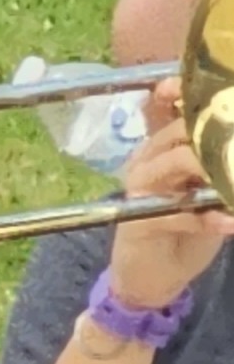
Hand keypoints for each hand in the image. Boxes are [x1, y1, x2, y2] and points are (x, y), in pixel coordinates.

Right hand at [106, 77, 233, 310]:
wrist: (152, 278)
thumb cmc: (185, 229)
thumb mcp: (204, 192)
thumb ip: (215, 164)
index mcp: (158, 151)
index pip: (163, 110)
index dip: (176, 91)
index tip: (185, 84)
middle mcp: (144, 163)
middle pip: (179, 130)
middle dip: (217, 133)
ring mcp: (139, 191)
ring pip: (178, 161)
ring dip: (217, 169)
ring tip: (233, 186)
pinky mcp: (139, 222)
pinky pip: (179, 211)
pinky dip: (211, 217)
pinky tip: (230, 223)